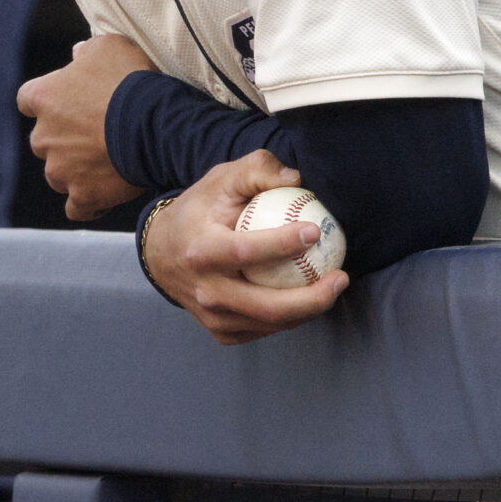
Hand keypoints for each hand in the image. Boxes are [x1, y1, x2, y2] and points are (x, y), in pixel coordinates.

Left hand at [17, 32, 154, 219]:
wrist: (156, 124)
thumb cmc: (131, 80)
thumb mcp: (108, 46)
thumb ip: (87, 51)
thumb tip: (77, 54)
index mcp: (43, 97)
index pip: (28, 100)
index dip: (47, 103)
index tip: (66, 104)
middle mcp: (43, 136)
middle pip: (44, 140)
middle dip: (64, 139)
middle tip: (97, 134)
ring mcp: (61, 169)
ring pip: (58, 174)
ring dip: (74, 170)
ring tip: (106, 165)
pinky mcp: (83, 195)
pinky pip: (77, 207)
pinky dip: (87, 203)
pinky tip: (102, 198)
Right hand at [144, 150, 350, 343]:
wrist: (159, 252)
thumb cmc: (198, 211)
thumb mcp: (220, 181)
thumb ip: (257, 170)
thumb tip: (296, 179)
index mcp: (200, 250)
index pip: (245, 252)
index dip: (282, 244)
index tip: (315, 231)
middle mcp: (204, 289)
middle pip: (265, 305)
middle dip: (312, 298)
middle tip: (340, 277)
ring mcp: (211, 315)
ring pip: (270, 323)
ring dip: (309, 309)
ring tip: (333, 286)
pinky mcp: (220, 331)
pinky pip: (264, 329)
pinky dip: (290, 317)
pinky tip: (306, 299)